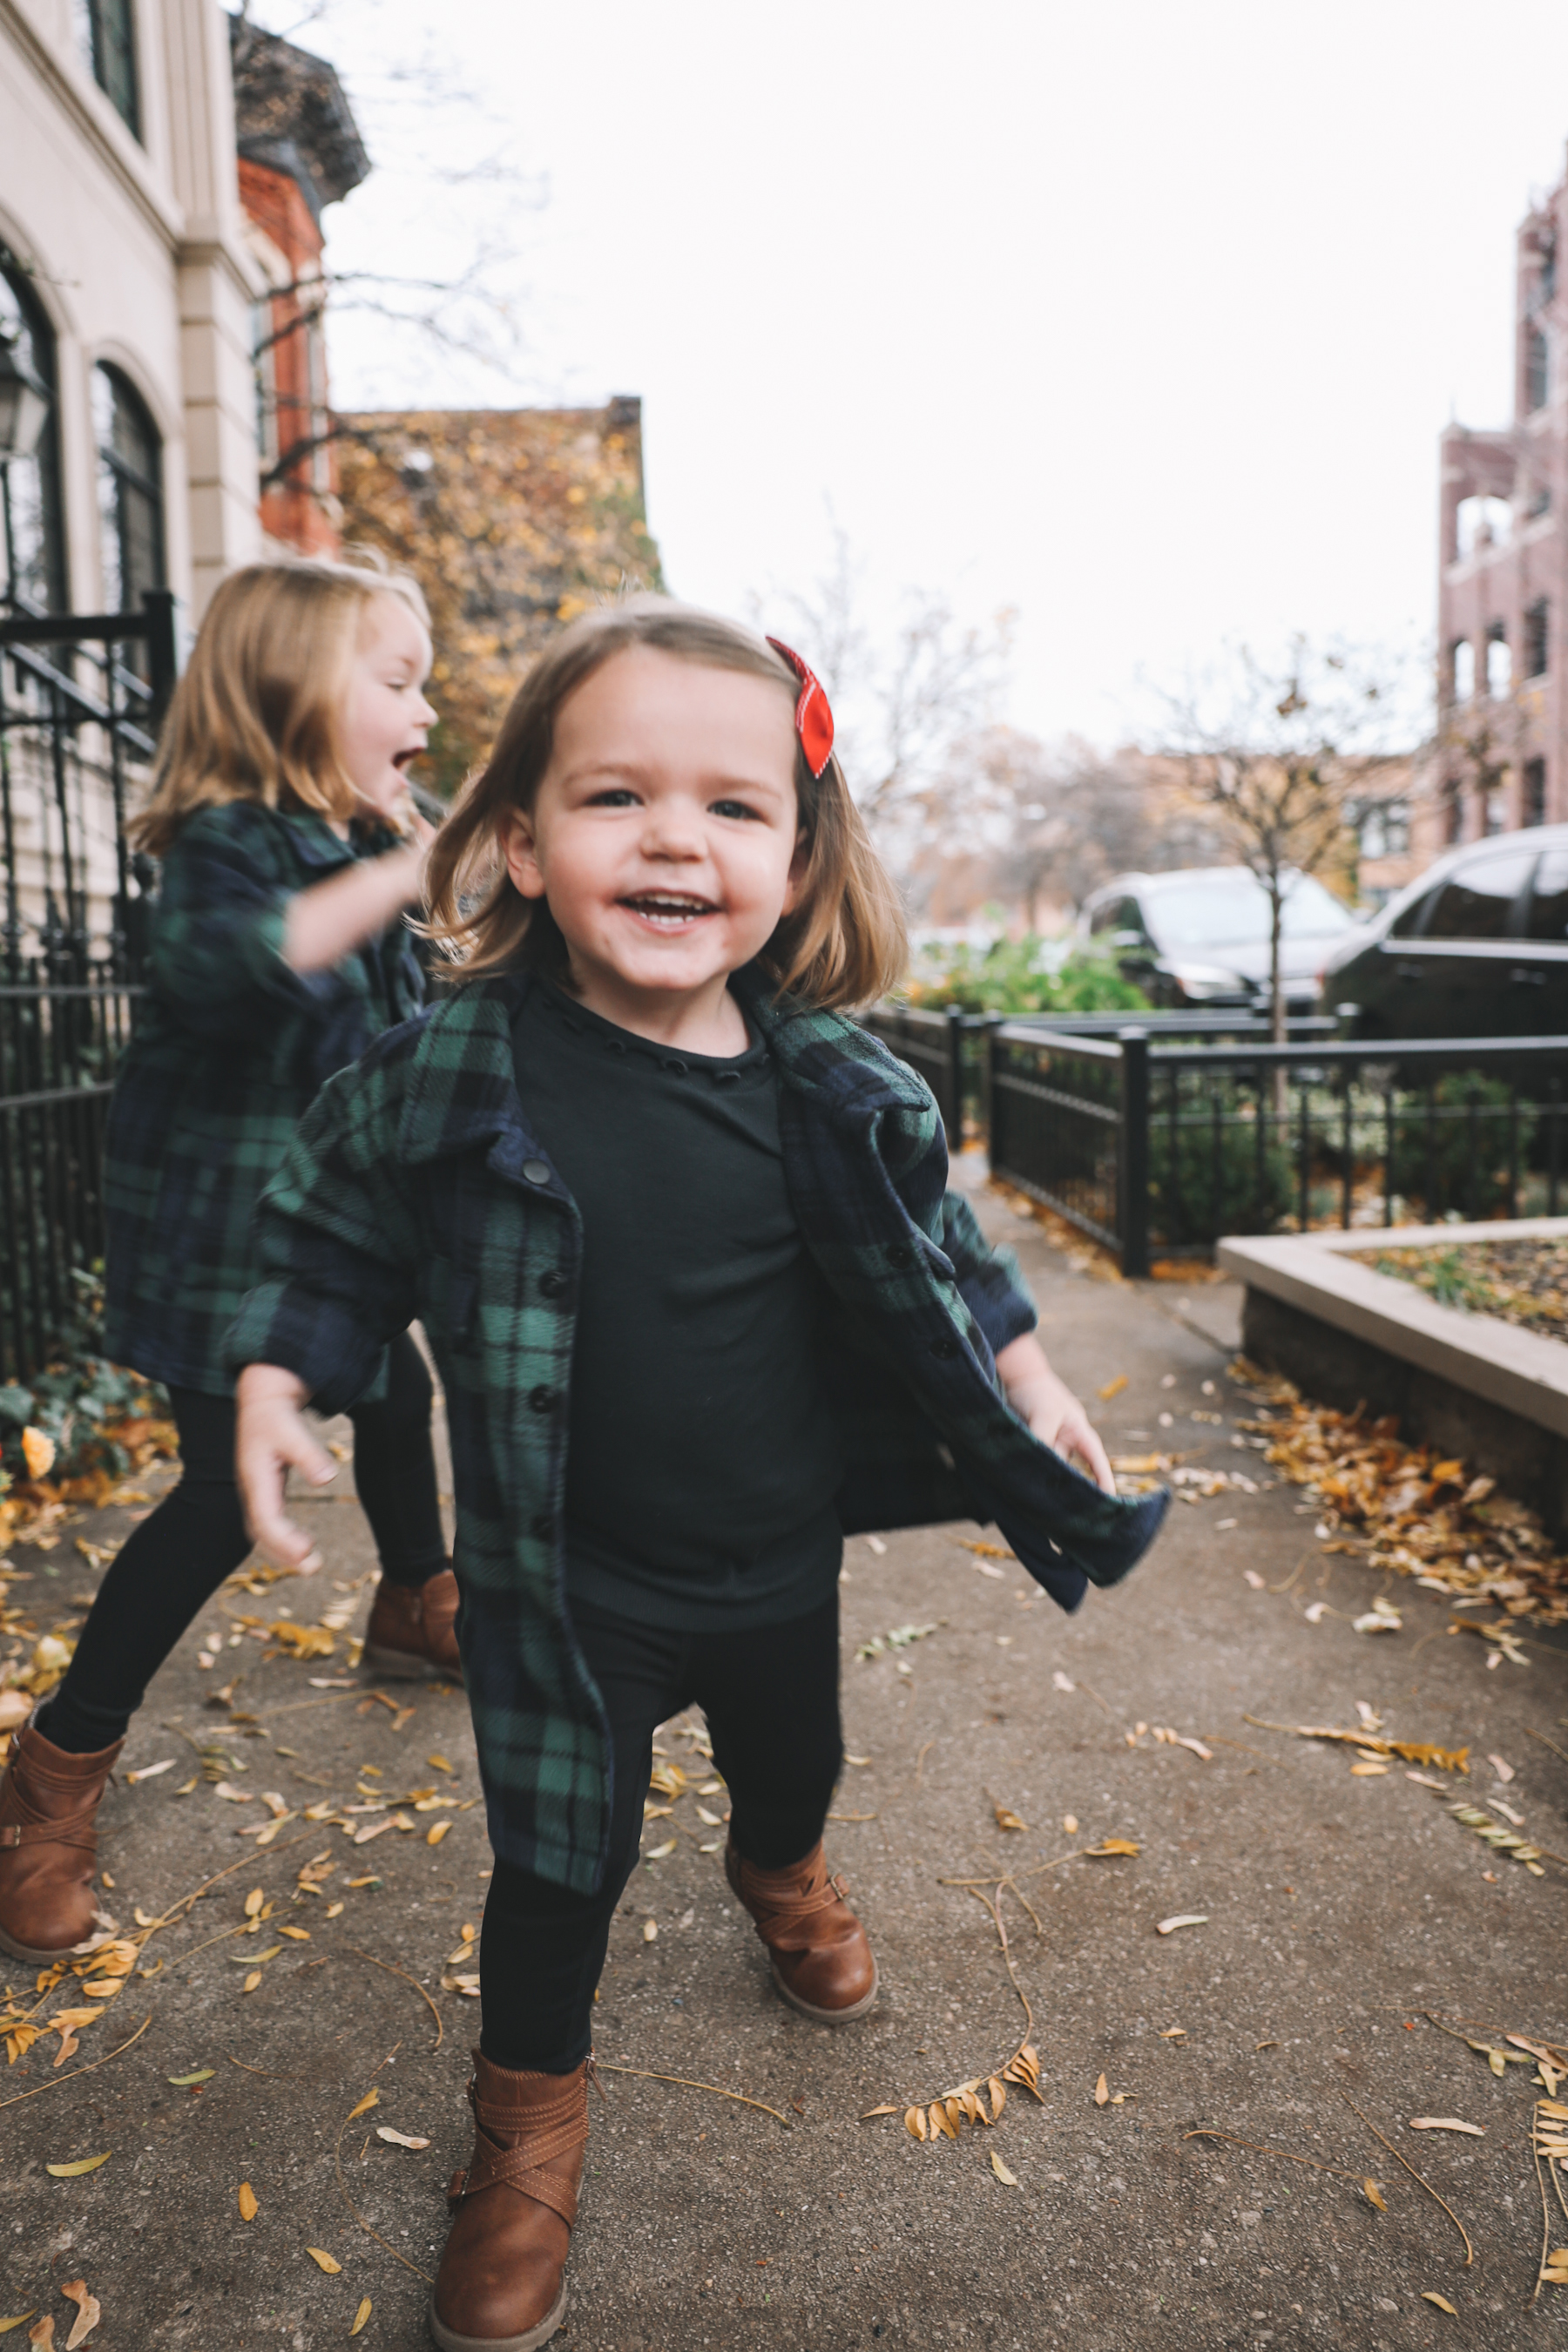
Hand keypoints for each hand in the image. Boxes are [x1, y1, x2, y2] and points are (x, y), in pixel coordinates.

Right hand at [235, 1363, 336, 1565]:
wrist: (263, 1401)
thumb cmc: (277, 1416)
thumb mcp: (294, 1432)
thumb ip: (309, 1455)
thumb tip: (328, 1478)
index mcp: (255, 1478)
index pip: (266, 1518)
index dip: (283, 1538)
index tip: (307, 1551)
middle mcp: (252, 1489)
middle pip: (260, 1531)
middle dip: (283, 1553)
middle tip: (312, 1567)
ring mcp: (256, 1491)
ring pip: (262, 1530)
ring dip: (282, 1550)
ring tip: (310, 1564)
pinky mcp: (264, 1490)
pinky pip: (268, 1522)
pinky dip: (282, 1538)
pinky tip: (301, 1547)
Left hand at [993, 1334, 1115, 1495]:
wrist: (1016, 1376)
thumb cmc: (1038, 1391)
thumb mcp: (1044, 1415)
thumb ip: (1043, 1440)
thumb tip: (1040, 1468)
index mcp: (1080, 1433)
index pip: (1097, 1461)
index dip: (1104, 1482)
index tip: (1109, 1503)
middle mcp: (1068, 1442)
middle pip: (1074, 1472)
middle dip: (1074, 1492)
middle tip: (1071, 1517)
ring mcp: (1051, 1445)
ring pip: (1052, 1471)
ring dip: (1048, 1484)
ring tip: (1044, 1507)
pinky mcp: (1034, 1447)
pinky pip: (1036, 1466)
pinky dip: (1033, 1475)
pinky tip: (1026, 1489)